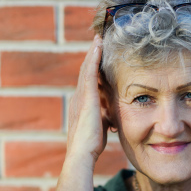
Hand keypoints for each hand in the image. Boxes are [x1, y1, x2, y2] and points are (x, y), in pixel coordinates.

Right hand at [66, 35, 108, 163]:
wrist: (82, 153)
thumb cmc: (91, 146)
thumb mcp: (100, 126)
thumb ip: (104, 117)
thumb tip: (112, 118)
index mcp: (81, 104)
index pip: (88, 82)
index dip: (93, 68)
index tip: (99, 56)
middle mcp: (78, 97)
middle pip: (86, 71)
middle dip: (92, 56)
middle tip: (98, 39)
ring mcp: (81, 96)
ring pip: (87, 68)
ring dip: (93, 52)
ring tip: (99, 38)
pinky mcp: (86, 96)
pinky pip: (89, 72)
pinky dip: (93, 57)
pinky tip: (98, 46)